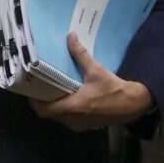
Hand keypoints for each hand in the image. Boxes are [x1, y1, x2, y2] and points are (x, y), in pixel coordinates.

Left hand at [28, 33, 152, 130]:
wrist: (132, 105)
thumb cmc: (112, 89)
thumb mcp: (96, 70)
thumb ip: (81, 54)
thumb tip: (71, 37)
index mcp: (72, 107)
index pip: (43, 110)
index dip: (34, 101)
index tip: (31, 89)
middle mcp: (72, 119)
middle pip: (49, 113)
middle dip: (44, 100)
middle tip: (42, 84)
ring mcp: (79, 125)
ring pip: (59, 116)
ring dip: (55, 105)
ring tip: (53, 88)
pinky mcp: (86, 125)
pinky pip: (69, 119)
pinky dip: (65, 109)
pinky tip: (69, 95)